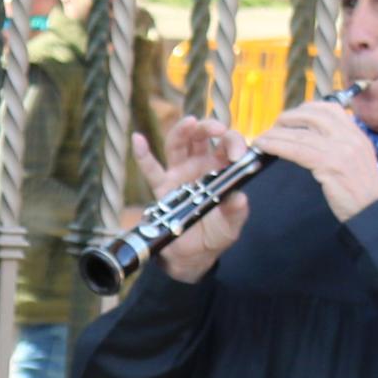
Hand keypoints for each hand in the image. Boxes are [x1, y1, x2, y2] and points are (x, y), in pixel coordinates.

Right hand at [129, 114, 252, 284]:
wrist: (194, 255)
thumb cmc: (216, 234)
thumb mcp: (231, 225)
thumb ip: (236, 211)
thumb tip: (239, 198)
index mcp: (220, 169)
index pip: (228, 146)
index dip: (234, 144)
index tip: (238, 156)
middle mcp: (199, 165)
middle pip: (201, 136)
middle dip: (209, 127)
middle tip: (217, 129)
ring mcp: (179, 173)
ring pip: (178, 145)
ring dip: (182, 131)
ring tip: (189, 123)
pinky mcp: (161, 186)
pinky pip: (150, 169)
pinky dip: (143, 154)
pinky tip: (138, 139)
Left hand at [255, 98, 377, 225]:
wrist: (372, 211)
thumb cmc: (360, 190)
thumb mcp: (356, 158)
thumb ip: (340, 144)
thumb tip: (313, 136)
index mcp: (356, 133)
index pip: (330, 108)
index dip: (306, 109)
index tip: (291, 116)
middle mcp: (350, 137)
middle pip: (313, 115)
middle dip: (288, 118)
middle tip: (273, 126)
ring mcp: (341, 149)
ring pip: (301, 134)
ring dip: (276, 134)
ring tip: (262, 138)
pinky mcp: (330, 164)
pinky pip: (298, 150)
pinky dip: (277, 146)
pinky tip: (265, 147)